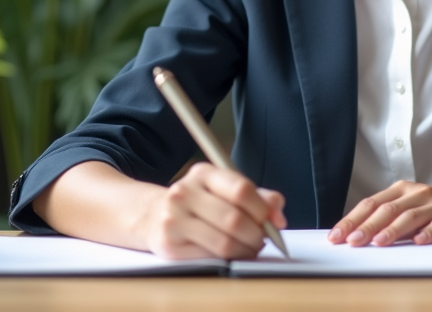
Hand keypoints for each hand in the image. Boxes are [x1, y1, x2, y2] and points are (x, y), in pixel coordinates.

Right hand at [141, 162, 286, 259]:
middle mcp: (184, 192)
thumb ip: (256, 196)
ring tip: (250, 248)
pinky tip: (231, 253)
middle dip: (257, 234)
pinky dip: (228, 258)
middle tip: (263, 240)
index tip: (274, 221)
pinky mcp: (169, 244)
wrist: (153, 215)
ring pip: (224, 241)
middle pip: (234, 218)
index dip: (263, 209)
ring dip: (245, 250)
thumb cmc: (198, 203)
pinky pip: (209, 257)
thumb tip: (278, 213)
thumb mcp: (224, 189)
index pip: (240, 189)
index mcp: (203, 173)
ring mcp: (174, 218)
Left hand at [327, 179, 431, 247]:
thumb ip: (390, 219)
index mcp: (402, 190)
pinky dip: (428, 232)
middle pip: (387, 209)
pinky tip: (418, 242)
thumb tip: (359, 236)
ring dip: (392, 230)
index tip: (335, 236)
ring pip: (410, 216)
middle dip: (366, 226)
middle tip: (350, 242)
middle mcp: (417, 193)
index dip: (352, 219)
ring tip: (377, 243)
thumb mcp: (413, 208)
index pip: (371, 204)